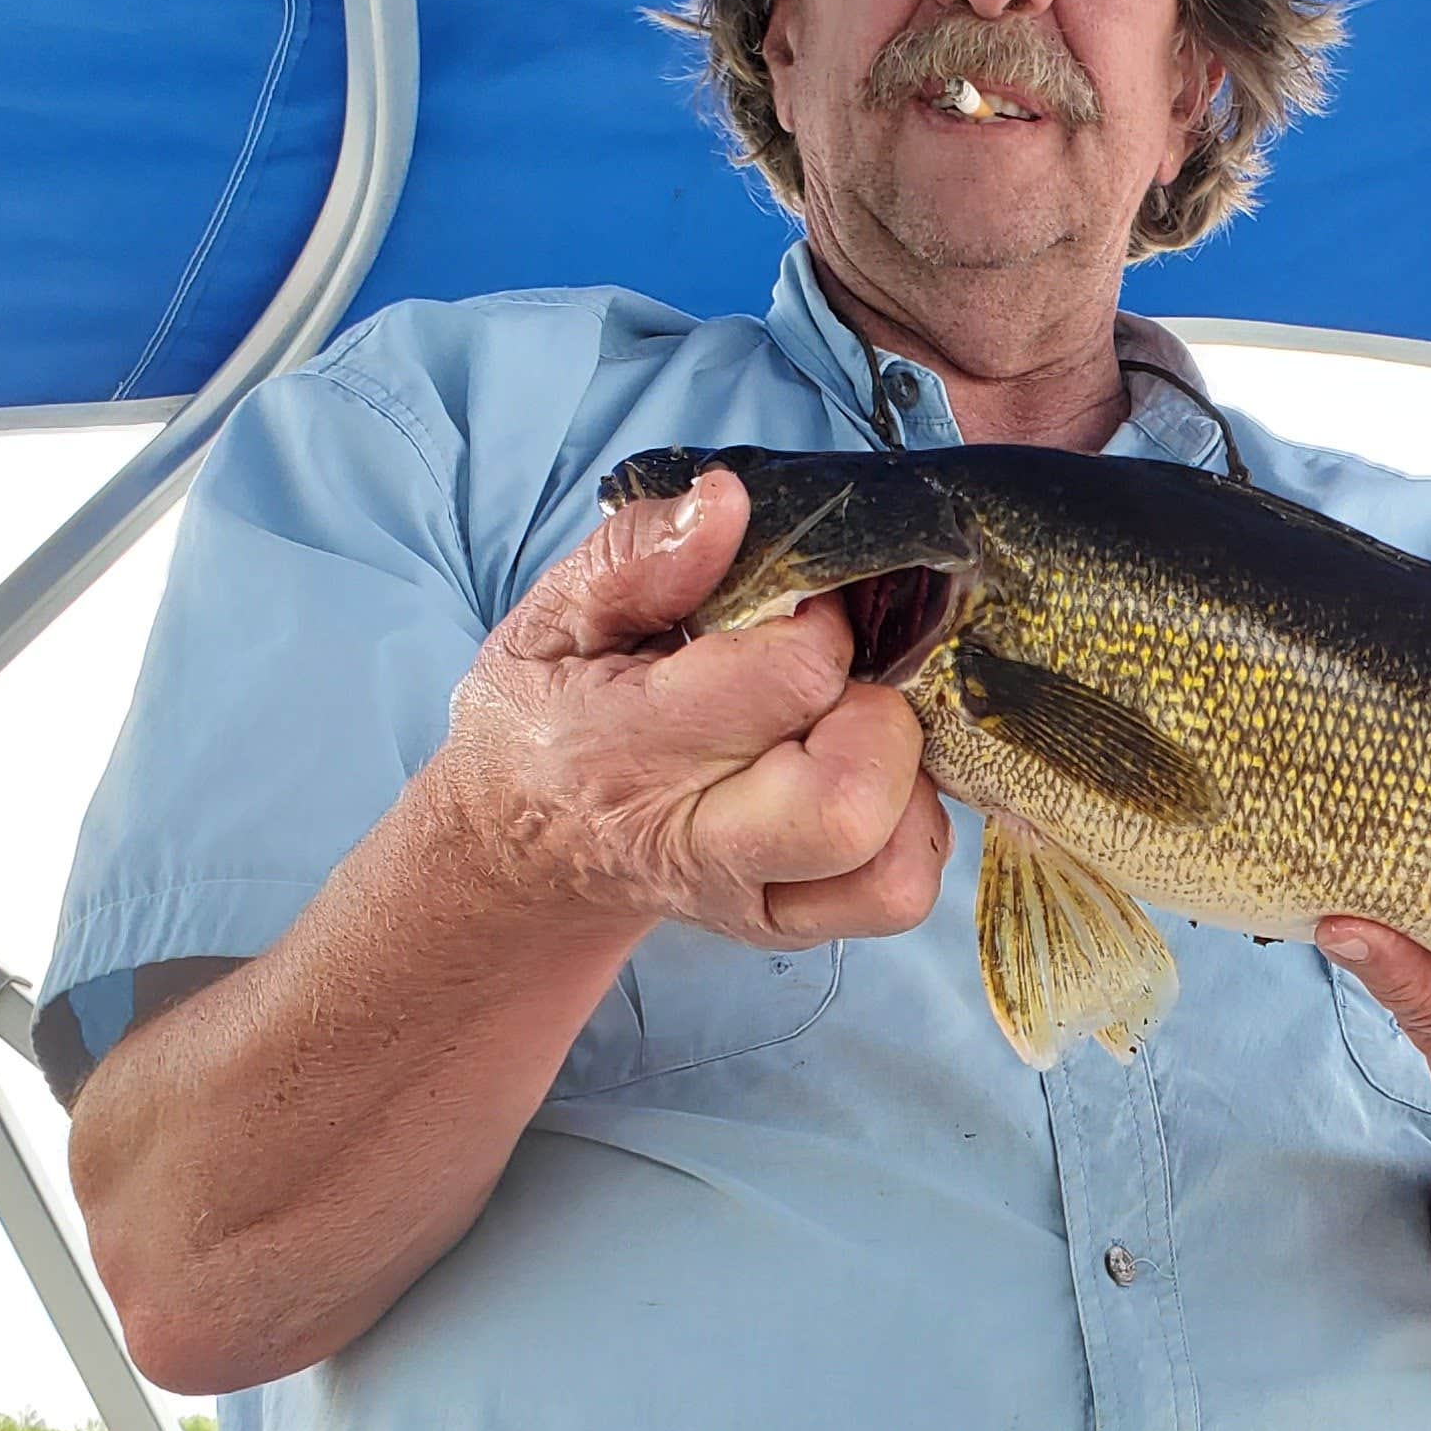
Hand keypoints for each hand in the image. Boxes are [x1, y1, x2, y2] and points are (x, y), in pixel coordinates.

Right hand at [426, 468, 951, 947]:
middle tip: (840, 681)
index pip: (790, 680)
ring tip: (848, 731)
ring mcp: (755, 900)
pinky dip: (910, 828)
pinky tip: (856, 775)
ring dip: (906, 783)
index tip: (798, 605)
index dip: (821, 623)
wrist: (520, 848)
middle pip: (851, 804)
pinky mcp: (794, 927)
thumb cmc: (550, 714)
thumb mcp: (552, 618)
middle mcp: (699, 845)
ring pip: (895, 872)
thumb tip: (728, 503)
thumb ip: (636, 556)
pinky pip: (897, 895)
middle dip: (878, 717)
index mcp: (630, 751)